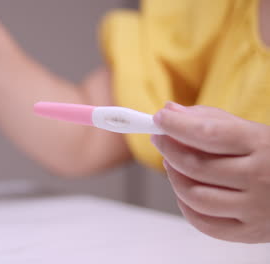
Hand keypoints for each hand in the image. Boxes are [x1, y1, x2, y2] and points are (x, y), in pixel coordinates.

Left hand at [151, 102, 269, 242]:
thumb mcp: (250, 130)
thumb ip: (210, 119)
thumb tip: (169, 111)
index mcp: (261, 145)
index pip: (208, 134)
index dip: (176, 126)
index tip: (160, 119)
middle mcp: (259, 177)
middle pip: (196, 165)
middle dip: (169, 149)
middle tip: (160, 138)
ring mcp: (255, 208)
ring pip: (195, 196)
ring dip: (174, 177)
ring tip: (171, 163)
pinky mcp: (249, 231)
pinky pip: (204, 223)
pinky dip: (185, 205)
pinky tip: (184, 189)